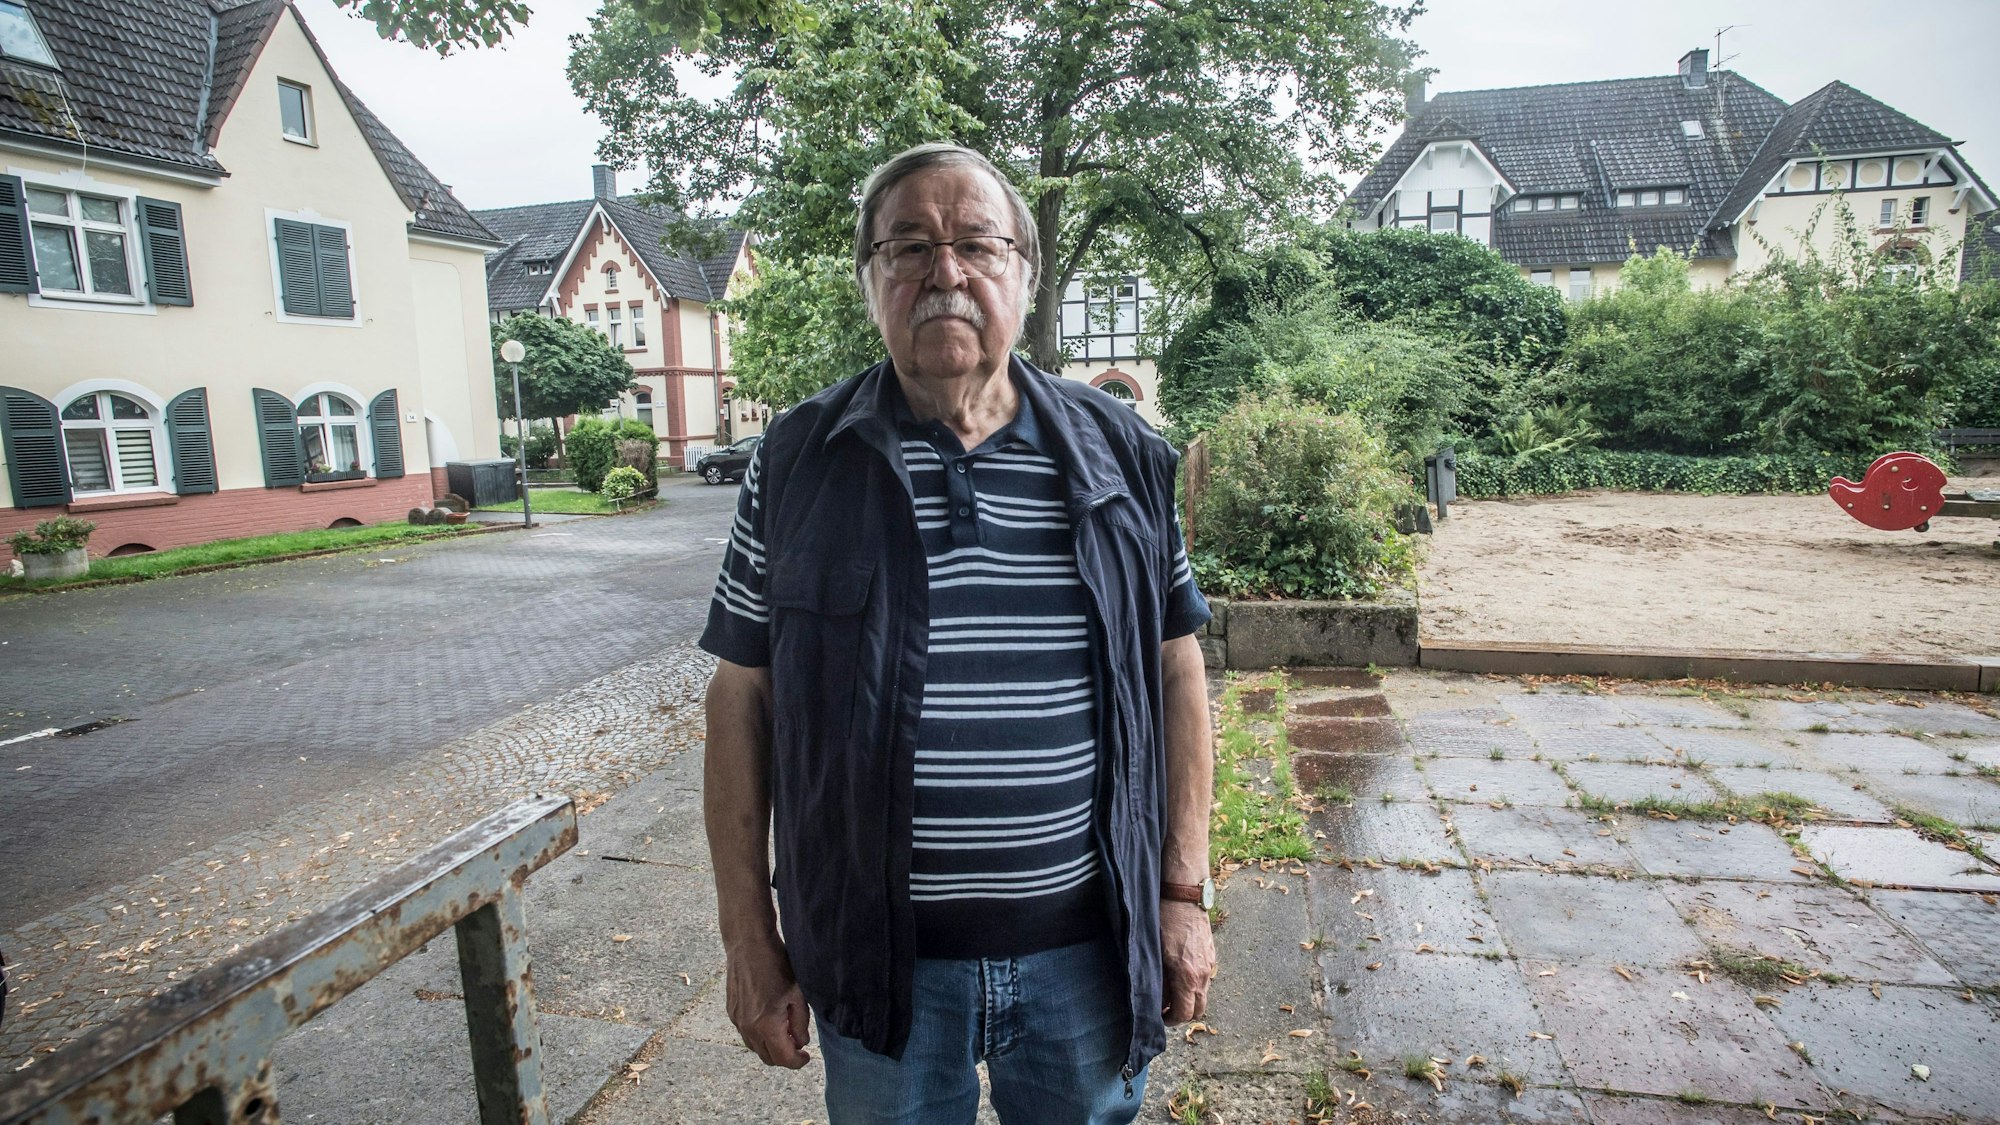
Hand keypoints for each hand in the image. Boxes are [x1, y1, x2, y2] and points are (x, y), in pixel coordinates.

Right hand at [724, 933, 811, 1067]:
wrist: (748, 944)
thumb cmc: (776, 964)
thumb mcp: (798, 994)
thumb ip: (800, 1023)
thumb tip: (800, 1043)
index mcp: (766, 1025)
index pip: (783, 1059)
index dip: (797, 1062)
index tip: (806, 1056)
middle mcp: (748, 1027)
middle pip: (767, 1058)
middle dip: (784, 1057)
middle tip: (798, 1045)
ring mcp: (736, 1020)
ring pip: (755, 1048)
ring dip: (770, 1047)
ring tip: (785, 1032)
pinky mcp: (731, 1011)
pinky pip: (745, 1034)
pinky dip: (759, 1035)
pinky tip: (770, 1021)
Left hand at [1160, 900, 1215, 1024]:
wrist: (1185, 895)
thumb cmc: (1165, 921)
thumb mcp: (1155, 953)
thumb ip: (1158, 980)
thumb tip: (1158, 1000)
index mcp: (1187, 976)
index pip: (1184, 1013)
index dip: (1171, 1020)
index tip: (1160, 1017)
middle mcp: (1203, 974)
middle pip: (1198, 1010)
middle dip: (1183, 1014)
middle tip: (1166, 1008)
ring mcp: (1210, 965)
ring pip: (1203, 995)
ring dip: (1190, 999)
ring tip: (1172, 991)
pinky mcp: (1212, 955)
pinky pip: (1206, 979)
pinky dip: (1195, 985)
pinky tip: (1180, 974)